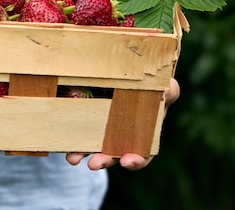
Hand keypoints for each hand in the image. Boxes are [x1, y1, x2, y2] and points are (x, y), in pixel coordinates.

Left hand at [65, 77, 179, 169]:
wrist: (120, 69)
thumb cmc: (150, 82)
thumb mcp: (162, 86)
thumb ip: (168, 90)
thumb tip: (167, 90)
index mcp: (145, 132)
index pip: (143, 153)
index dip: (136, 160)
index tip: (126, 161)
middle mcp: (124, 137)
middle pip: (115, 155)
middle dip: (105, 161)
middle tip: (95, 164)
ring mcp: (104, 130)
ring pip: (94, 148)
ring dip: (84, 154)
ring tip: (74, 158)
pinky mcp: (87, 121)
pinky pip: (79, 135)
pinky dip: (73, 142)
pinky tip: (66, 145)